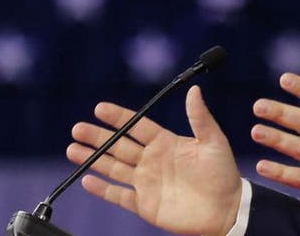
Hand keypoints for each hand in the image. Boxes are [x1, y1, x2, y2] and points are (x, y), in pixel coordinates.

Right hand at [67, 85, 241, 235]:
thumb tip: (195, 90)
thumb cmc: (223, 174)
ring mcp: (146, 182)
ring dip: (93, 158)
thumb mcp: (214, 141)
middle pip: (119, 145)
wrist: (226, 210)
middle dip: (97, 137)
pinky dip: (102, 189)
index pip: (137, 126)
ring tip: (72, 149)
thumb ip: (200, 118)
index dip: (118, 117)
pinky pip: (119, 195)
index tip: (99, 108)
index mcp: (166, 142)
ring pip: (113, 167)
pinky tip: (86, 180)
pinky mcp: (145, 204)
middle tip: (77, 128)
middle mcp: (152, 160)